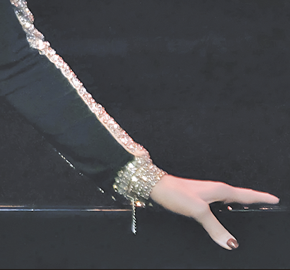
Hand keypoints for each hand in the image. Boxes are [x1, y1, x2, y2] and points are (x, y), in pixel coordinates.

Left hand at [149, 174, 278, 249]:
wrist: (154, 186)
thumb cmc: (175, 193)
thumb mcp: (198, 211)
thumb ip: (215, 228)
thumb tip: (232, 243)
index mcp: (220, 190)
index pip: (246, 194)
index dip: (262, 198)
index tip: (276, 200)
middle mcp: (215, 190)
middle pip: (240, 197)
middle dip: (253, 203)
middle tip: (266, 208)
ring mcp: (206, 194)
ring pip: (228, 203)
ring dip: (238, 208)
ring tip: (249, 216)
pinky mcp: (198, 200)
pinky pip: (218, 208)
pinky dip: (225, 214)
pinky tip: (223, 222)